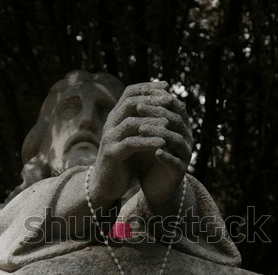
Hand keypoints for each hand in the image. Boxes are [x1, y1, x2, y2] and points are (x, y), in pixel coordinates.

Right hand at [93, 81, 171, 203]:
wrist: (106, 184)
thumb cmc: (123, 160)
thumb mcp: (132, 138)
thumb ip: (141, 123)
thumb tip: (161, 105)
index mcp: (115, 117)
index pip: (129, 93)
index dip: (148, 88)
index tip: (167, 86)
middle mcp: (110, 124)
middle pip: (130, 103)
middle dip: (152, 100)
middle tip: (171, 101)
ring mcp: (110, 139)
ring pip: (131, 123)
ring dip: (152, 121)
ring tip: (170, 122)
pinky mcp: (112, 154)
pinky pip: (131, 143)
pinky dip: (148, 141)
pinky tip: (162, 142)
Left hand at [135, 87, 193, 212]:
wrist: (154, 186)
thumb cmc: (148, 157)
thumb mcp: (144, 135)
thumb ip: (142, 116)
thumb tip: (130, 91)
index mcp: (180, 126)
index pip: (174, 105)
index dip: (158, 99)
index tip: (139, 96)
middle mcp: (186, 138)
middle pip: (176, 120)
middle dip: (157, 112)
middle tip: (138, 108)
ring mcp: (185, 155)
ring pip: (177, 139)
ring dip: (159, 132)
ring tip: (141, 129)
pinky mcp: (180, 171)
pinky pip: (176, 162)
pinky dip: (167, 156)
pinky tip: (155, 152)